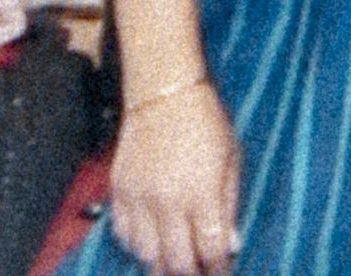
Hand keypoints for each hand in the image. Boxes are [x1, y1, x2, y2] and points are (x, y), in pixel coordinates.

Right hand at [109, 82, 241, 275]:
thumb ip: (229, 204)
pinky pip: (123, 234)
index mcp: (201, 193)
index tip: (220, 269)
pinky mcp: (119, 190)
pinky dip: (137, 243)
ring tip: (175, 254)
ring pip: (147, 255)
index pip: (210, 250)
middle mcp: (168, 201)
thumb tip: (231, 243)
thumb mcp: (232, 158)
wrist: (164, 92)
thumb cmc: (205, 121)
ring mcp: (139, 198)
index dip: (217, 267)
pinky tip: (151, 236)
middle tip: (198, 270)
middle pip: (176, 262)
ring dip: (163, 260)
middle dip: (190, 273)